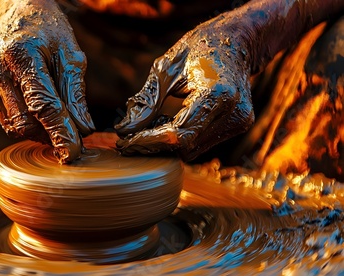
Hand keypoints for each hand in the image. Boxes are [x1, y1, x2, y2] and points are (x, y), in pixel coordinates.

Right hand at [0, 0, 94, 162]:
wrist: (15, 11)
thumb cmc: (49, 33)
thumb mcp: (70, 55)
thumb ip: (75, 94)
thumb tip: (84, 130)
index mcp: (22, 52)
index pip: (42, 104)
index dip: (60, 132)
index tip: (72, 153)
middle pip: (23, 121)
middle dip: (47, 133)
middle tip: (65, 131)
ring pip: (8, 123)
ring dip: (31, 128)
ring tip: (45, 110)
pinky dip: (11, 117)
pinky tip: (19, 97)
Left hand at [115, 20, 254, 160]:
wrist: (236, 40)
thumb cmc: (199, 48)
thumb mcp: (165, 69)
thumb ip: (146, 101)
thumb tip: (124, 130)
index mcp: (218, 94)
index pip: (179, 133)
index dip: (150, 140)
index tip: (125, 141)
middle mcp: (233, 113)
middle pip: (185, 145)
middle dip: (154, 143)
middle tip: (128, 137)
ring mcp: (238, 122)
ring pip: (192, 148)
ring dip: (166, 141)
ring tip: (148, 124)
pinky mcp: (237, 125)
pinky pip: (201, 142)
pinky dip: (180, 136)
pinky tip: (166, 121)